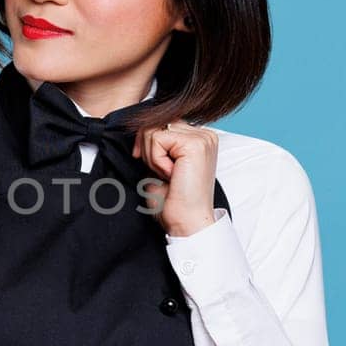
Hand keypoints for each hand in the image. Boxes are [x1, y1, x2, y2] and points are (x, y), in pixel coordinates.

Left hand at [132, 121, 218, 237]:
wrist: (187, 222)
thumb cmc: (174, 200)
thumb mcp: (160, 164)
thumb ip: (157, 144)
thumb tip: (140, 128)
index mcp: (199, 138)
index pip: (163, 123)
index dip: (148, 142)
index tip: (147, 163)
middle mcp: (205, 135)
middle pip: (157, 123)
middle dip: (149, 149)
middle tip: (161, 173)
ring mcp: (202, 137)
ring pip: (154, 130)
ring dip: (153, 156)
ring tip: (168, 175)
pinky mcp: (195, 144)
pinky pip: (157, 139)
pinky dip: (156, 160)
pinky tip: (171, 174)